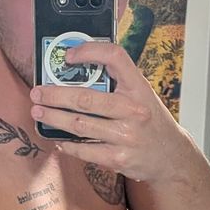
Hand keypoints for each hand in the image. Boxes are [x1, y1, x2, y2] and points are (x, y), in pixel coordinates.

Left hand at [29, 40, 188, 183]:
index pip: (115, 57)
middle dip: (55, 95)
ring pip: (79, 125)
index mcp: (139, 88)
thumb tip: (76, 72)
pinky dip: (68, 145)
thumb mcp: (142, 96)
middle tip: (37, 92)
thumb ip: (117, 84)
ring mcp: (126, 136)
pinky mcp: (118, 158)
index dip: (90, 51)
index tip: (68, 56)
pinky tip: (57, 140)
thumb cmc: (150, 121)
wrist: (171, 157)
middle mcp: (134, 110)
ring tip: (38, 112)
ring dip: (54, 118)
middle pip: (85, 98)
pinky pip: (85, 151)